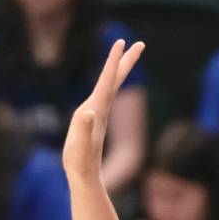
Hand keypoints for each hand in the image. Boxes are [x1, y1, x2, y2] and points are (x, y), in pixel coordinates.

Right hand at [63, 39, 144, 185]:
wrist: (85, 177)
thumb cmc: (80, 162)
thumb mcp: (78, 146)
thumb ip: (82, 129)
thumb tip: (88, 113)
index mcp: (97, 110)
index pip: (107, 80)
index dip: (112, 61)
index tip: (120, 41)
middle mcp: (101, 109)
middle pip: (116, 80)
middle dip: (126, 61)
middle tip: (140, 43)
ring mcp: (98, 114)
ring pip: (111, 86)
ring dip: (119, 69)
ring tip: (125, 54)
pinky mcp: (95, 120)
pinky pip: (104, 94)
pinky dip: (108, 82)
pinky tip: (107, 80)